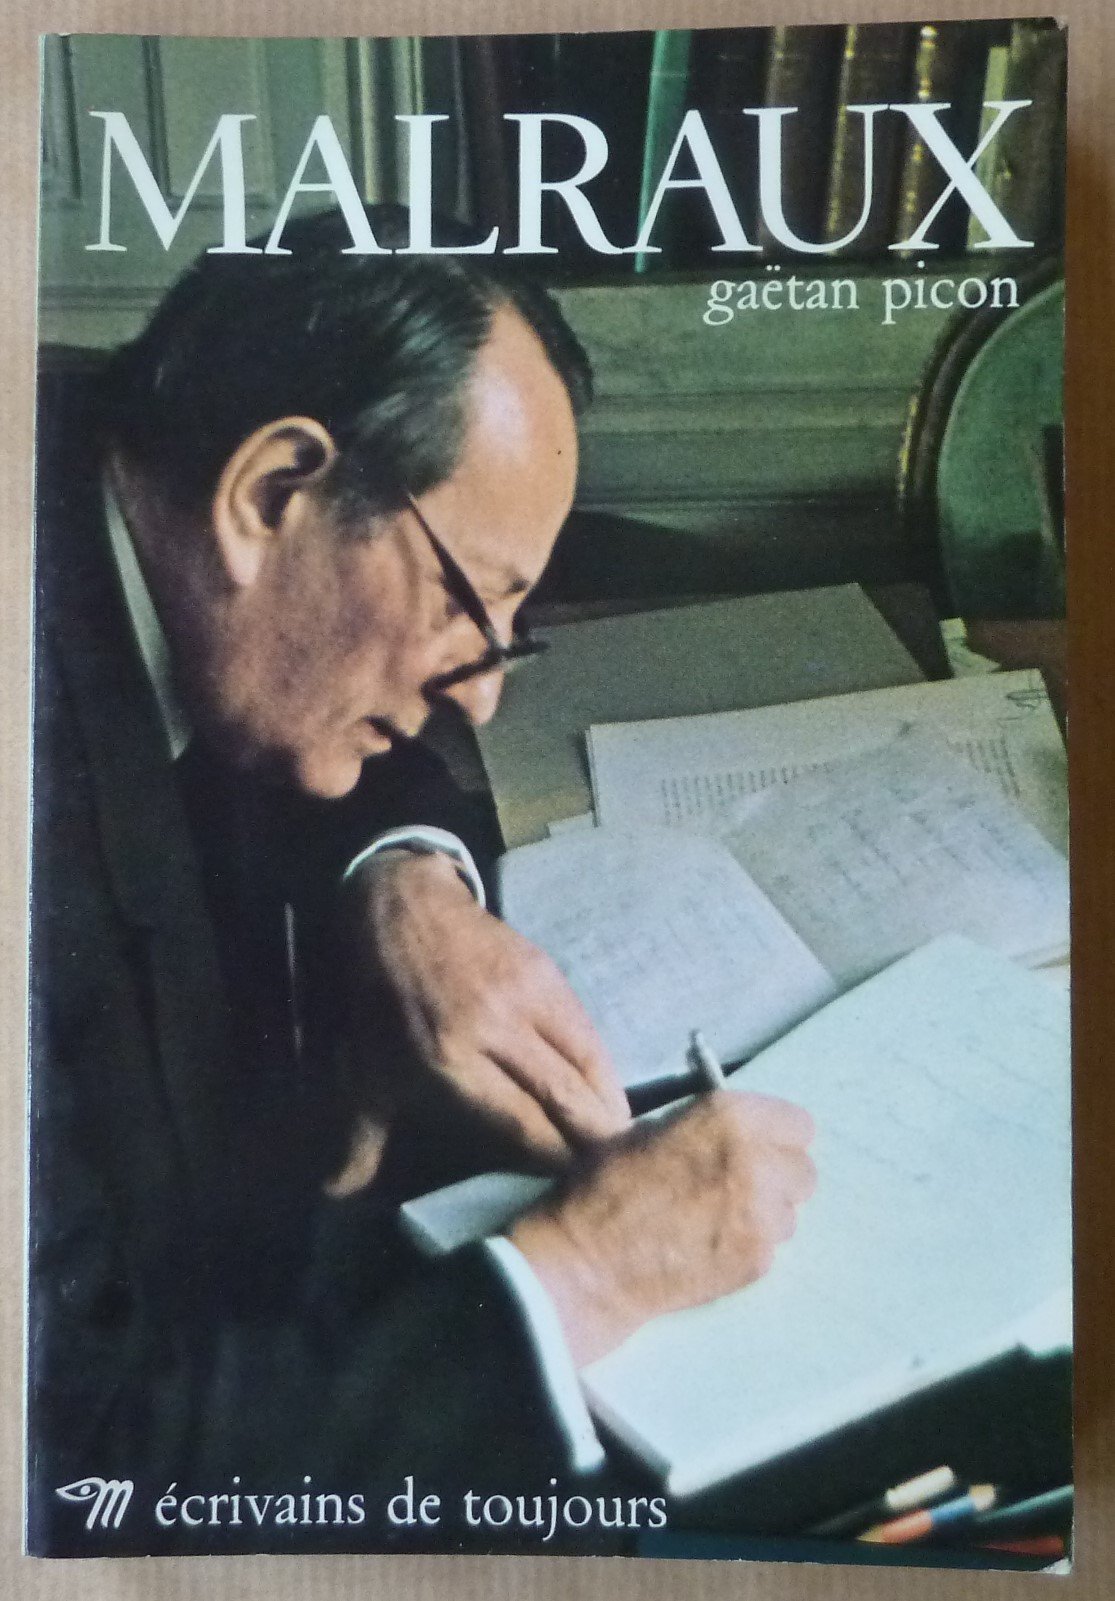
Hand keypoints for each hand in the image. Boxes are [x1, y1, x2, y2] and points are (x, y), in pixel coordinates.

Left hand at [339, 850, 630, 1172]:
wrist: (401, 912)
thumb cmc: (380, 1004)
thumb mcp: (363, 1073)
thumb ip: (359, 1140)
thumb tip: (337, 1196)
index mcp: (449, 1060)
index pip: (522, 1122)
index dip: (556, 1159)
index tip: (573, 1190)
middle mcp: (494, 1029)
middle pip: (566, 1098)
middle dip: (595, 1142)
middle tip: (612, 1176)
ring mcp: (526, 997)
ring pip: (587, 1065)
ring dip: (610, 1108)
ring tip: (621, 1144)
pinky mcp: (547, 973)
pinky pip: (587, 1033)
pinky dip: (603, 1069)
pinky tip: (608, 1096)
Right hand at [509, 1090, 815, 1365]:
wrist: (591, 1262)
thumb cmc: (607, 1188)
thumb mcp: (651, 1130)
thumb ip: (707, 1129)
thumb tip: (736, 1137)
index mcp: (728, 1117)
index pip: (797, 1124)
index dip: (777, 1137)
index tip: (761, 1147)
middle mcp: (757, 1160)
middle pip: (803, 1170)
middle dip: (778, 1177)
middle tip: (743, 1187)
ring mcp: (763, 1215)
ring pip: (790, 1211)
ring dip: (766, 1213)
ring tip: (721, 1220)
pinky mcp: (759, 1260)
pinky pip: (772, 1246)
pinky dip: (750, 1246)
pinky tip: (712, 1246)